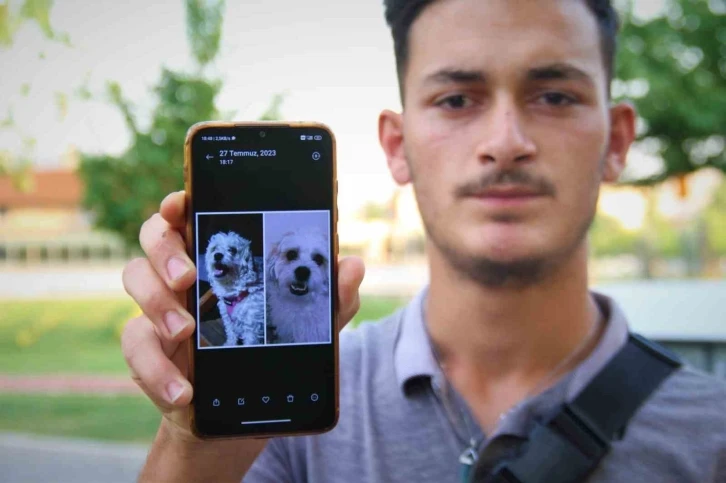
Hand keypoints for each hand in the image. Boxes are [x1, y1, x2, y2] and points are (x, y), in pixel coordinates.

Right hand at [121, 191, 364, 441]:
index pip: (194, 214)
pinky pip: (134, 346)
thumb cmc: (274, 353)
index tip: (182, 202)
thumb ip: (330, 297)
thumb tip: (352, 267)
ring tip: (186, 331)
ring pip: (134, 279)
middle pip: (154, 236)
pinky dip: (156, 369)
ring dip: (155, 303)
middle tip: (188, 276)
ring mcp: (162, 308)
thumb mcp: (309, 326)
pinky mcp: (150, 350)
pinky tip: (183, 390)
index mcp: (222, 256)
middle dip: (165, 249)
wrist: (242, 414)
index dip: (182, 202)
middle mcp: (185, 274)